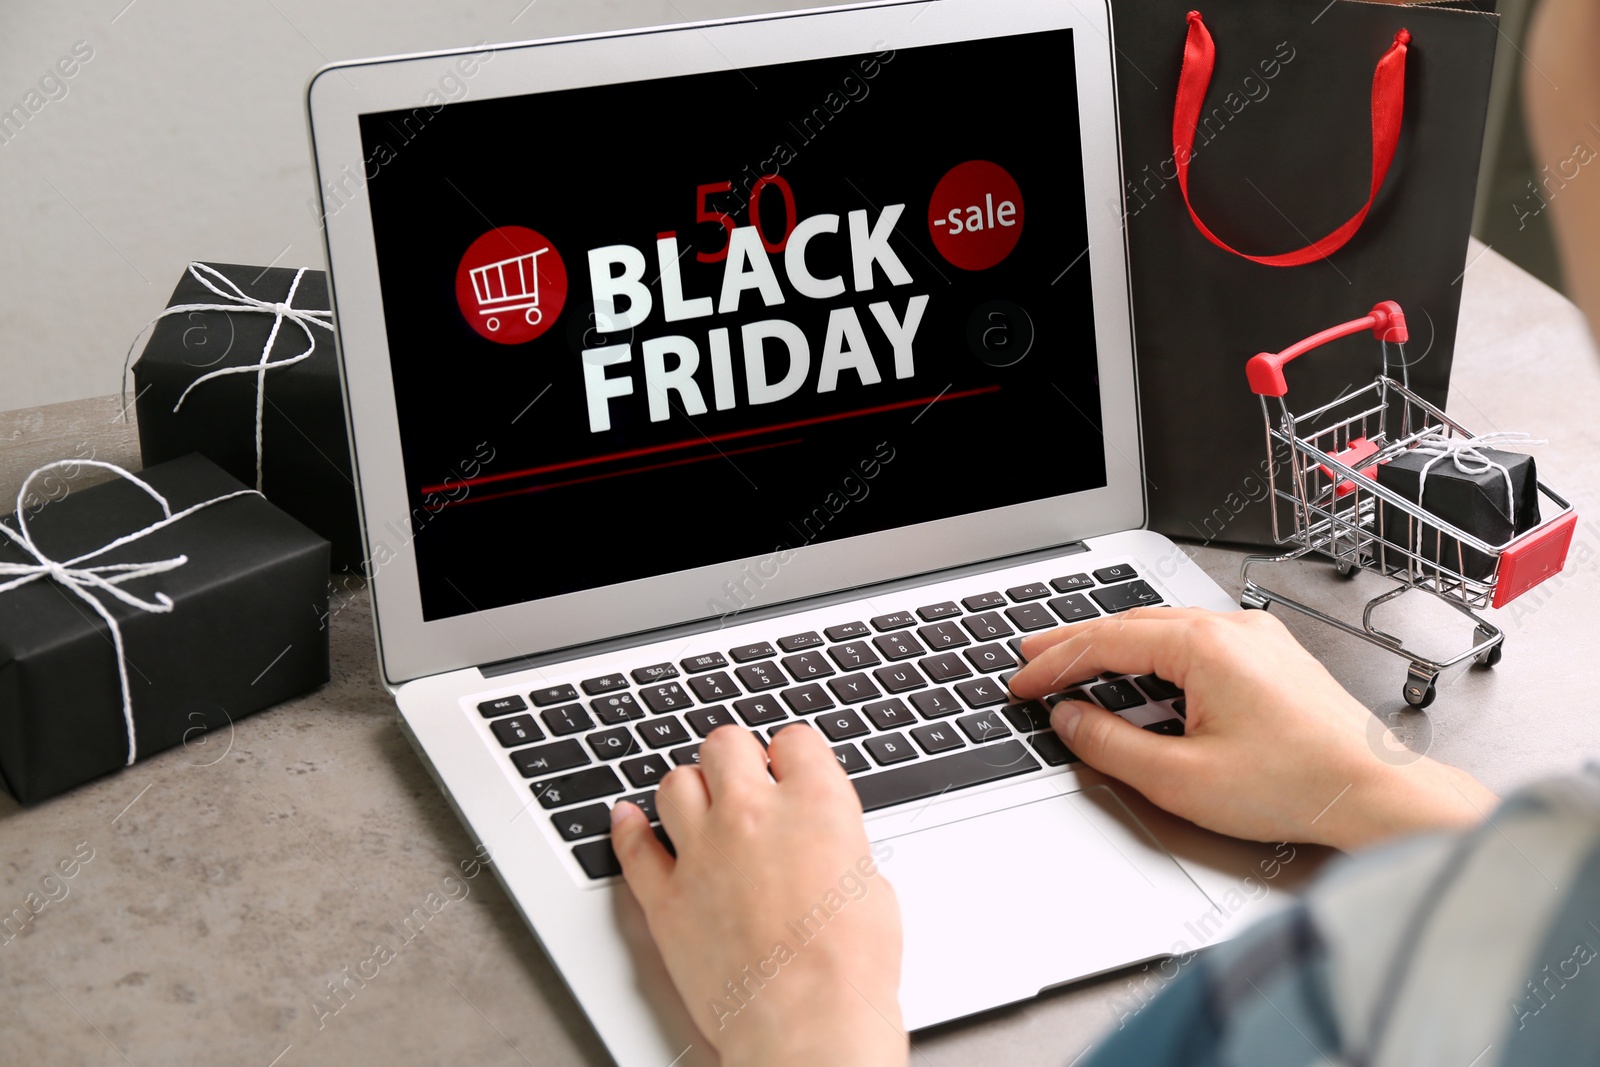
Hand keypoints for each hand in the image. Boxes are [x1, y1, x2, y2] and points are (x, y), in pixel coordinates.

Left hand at [612, 724, 908, 1066]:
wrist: (809, 1023)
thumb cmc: (852, 966)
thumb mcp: (871, 882)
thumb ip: (836, 842)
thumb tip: (822, 842)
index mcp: (814, 803)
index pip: (795, 740)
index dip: (793, 754)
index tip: (791, 766)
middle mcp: (752, 814)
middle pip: (726, 744)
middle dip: (736, 757)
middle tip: (744, 778)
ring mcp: (702, 853)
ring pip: (675, 783)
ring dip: (690, 789)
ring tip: (699, 805)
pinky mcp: (666, 898)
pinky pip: (633, 846)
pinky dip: (628, 829)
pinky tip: (627, 820)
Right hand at [1008, 607, 1496, 850]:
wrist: (1378, 795)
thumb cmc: (1297, 787)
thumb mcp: (1181, 779)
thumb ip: (1112, 745)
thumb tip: (1071, 720)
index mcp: (1205, 646)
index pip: (1105, 642)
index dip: (1054, 663)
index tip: (1022, 682)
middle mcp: (1232, 628)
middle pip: (1131, 624)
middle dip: (1075, 641)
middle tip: (1032, 656)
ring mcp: (1257, 638)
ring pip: (1164, 628)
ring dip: (1114, 643)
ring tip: (1075, 659)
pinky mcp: (1273, 656)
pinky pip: (1197, 639)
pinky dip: (1153, 651)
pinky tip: (1141, 670)